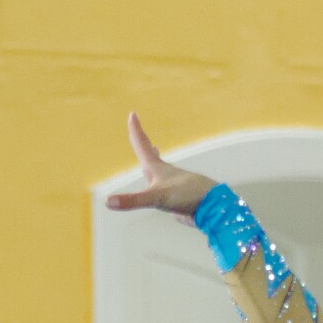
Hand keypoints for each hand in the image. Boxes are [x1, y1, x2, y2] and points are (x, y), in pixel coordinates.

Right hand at [103, 112, 217, 217]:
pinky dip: (162, 185)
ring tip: (152, 155)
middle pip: (151, 155)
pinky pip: (167, 190)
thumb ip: (133, 200)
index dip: (136, 130)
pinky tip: (165, 189)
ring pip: (160, 172)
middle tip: (137, 132)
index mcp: (158, 169)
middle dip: (143, 143)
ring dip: (154, 162)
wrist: (213, 208)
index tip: (133, 114)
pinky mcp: (180, 199)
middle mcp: (165, 174)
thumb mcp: (156, 198)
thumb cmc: (187, 196)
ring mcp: (174, 186)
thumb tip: (108, 202)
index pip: (143, 145)